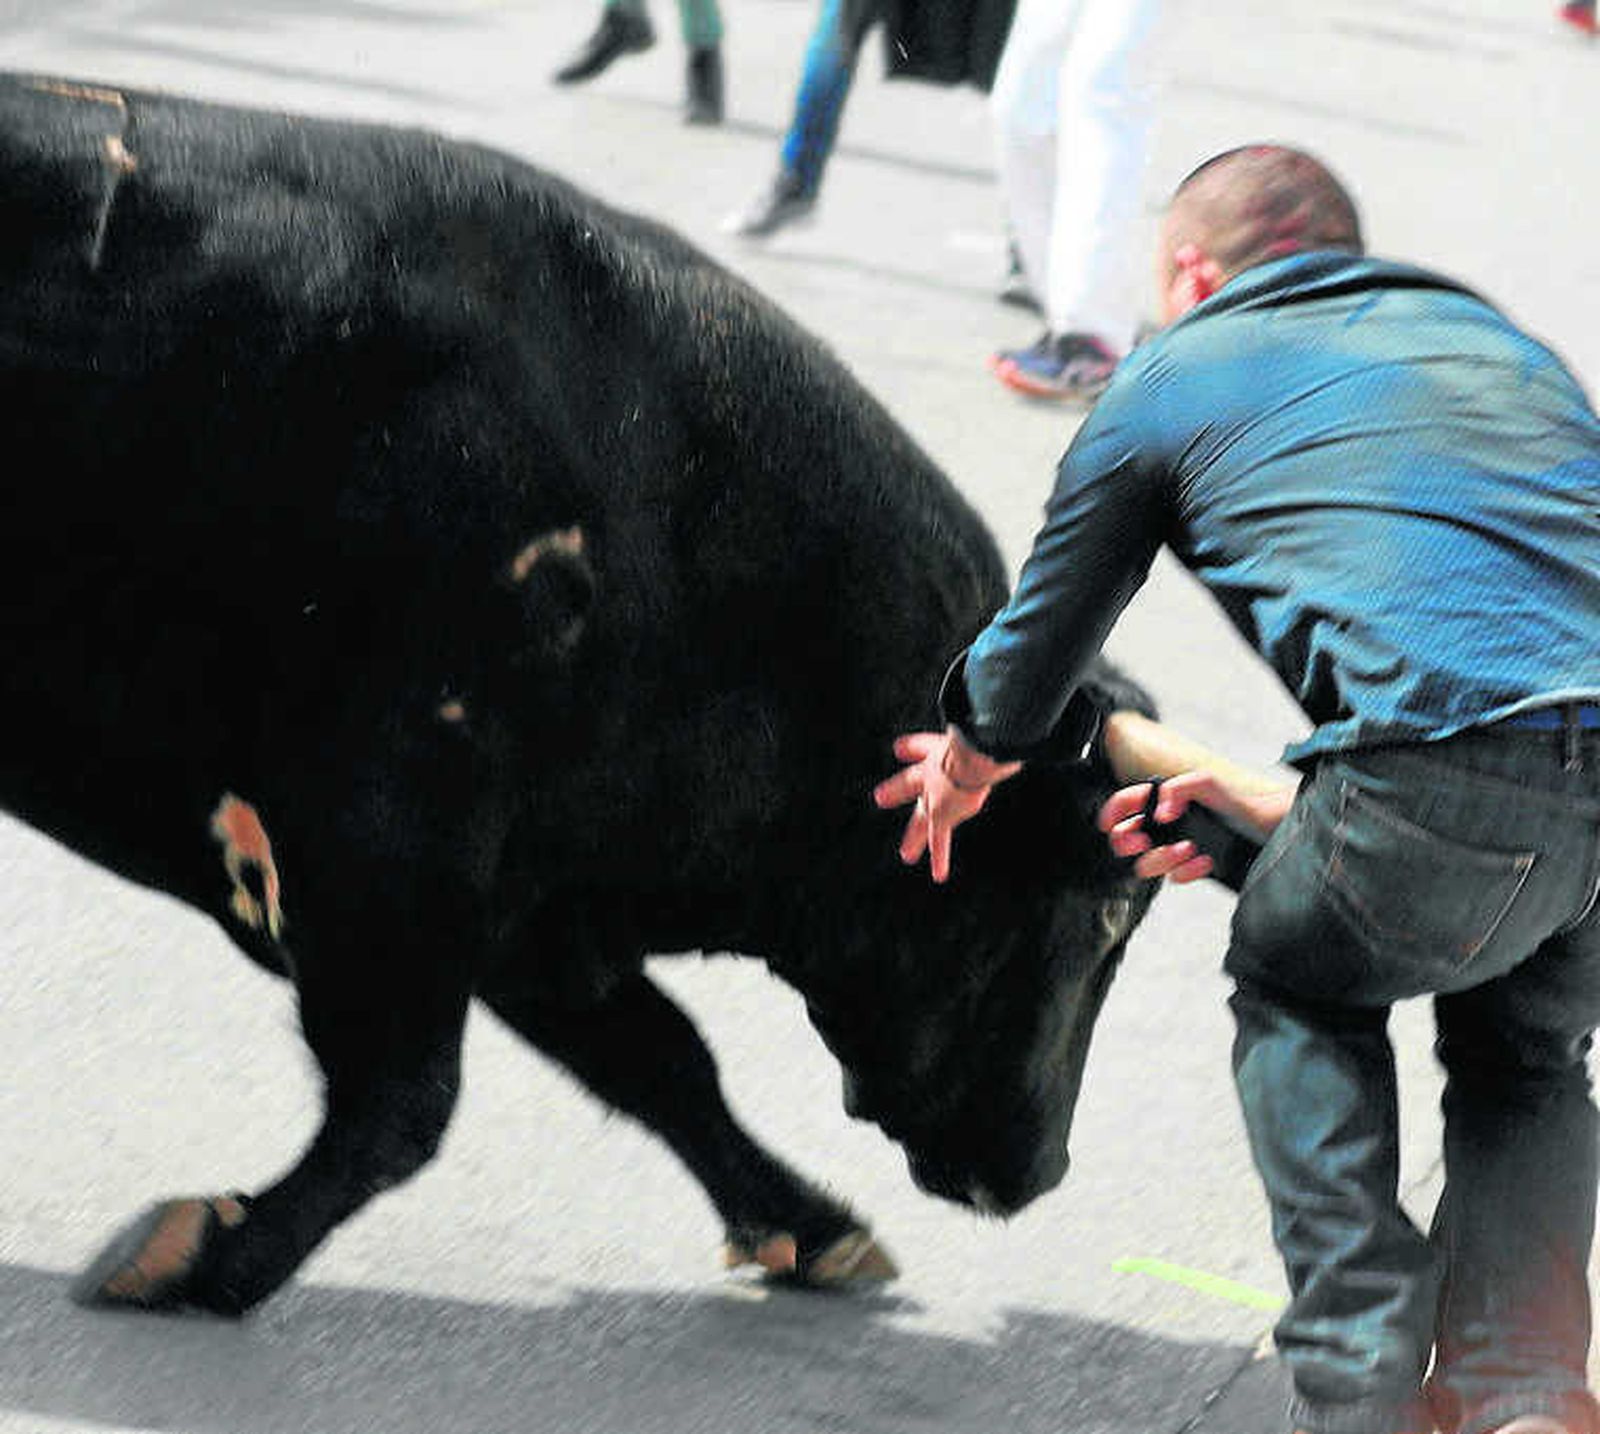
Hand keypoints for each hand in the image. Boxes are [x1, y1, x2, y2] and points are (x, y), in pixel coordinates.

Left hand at [872, 728, 1020, 883]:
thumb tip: (982, 722)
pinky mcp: (941, 814)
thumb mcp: (970, 735)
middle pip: (910, 782)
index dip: (911, 747)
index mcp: (938, 751)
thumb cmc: (978, 742)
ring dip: (914, 836)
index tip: (899, 749)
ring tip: (907, 855)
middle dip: (897, 790)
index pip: (920, 748)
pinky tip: (937, 874)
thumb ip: (974, 733)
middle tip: (880, 797)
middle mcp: (931, 774)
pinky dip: (939, 858)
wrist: (973, 760)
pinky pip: (939, 840)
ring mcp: (934, 795)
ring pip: (920, 818)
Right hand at [1096, 769, 1291, 884]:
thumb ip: (1180, 788)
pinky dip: (1186, 872)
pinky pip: (1175, 878)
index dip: (1114, 812)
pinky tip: (1204, 861)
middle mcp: (1168, 826)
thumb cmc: (1242, 805)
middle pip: (1128, 838)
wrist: (1274, 832)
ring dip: (1162, 858)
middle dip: (1130, 841)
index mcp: (1166, 801)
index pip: (1128, 804)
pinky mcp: (1192, 869)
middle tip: (1144, 840)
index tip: (1110, 822)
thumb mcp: (1209, 784)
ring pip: (1147, 863)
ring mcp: (1178, 849)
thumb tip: (1160, 812)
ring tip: (1187, 850)